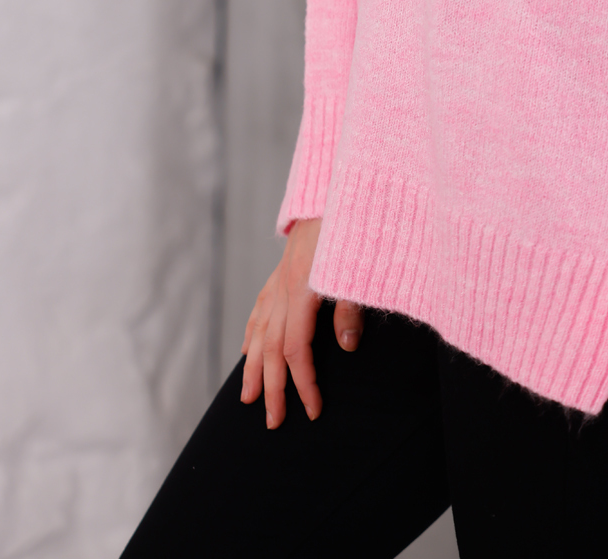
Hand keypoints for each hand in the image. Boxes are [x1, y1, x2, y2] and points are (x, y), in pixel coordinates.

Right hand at [239, 216, 365, 427]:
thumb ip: (352, 307)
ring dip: (253, 368)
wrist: (338, 184)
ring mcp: (280, 278)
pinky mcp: (282, 270)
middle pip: (272, 348)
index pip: (296, 350)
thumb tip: (346, 347)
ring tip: (247, 399)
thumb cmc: (355, 224)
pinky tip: (248, 349)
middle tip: (275, 423)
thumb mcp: (360, 266)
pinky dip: (252, 332)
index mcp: (304, 289)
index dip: (303, 383)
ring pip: (259, 331)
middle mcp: (285, 287)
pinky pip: (260, 307)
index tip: (312, 411)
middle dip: (273, 388)